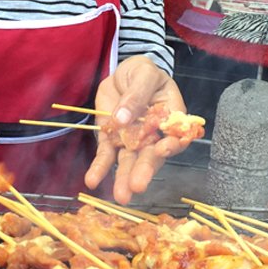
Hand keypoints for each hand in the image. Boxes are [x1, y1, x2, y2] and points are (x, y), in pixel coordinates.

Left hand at [84, 56, 188, 203]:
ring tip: (121, 196)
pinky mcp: (112, 140)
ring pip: (129, 161)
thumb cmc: (143, 72)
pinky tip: (92, 180)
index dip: (171, 146)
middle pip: (150, 155)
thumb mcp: (144, 74)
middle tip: (137, 187)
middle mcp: (153, 135)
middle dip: (144, 171)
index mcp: (170, 118)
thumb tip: (123, 118)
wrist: (123, 73)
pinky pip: (106, 156)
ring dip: (124, 178)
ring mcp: (132, 140)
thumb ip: (137, 94)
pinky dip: (99, 168)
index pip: (175, 136)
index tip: (161, 150)